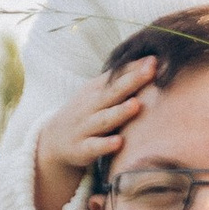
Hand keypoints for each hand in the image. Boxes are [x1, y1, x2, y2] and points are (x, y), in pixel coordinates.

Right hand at [32, 58, 156, 209]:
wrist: (53, 140)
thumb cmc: (86, 113)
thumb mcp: (98, 93)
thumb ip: (121, 80)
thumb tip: (152, 61)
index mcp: (95, 90)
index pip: (116, 76)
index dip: (134, 68)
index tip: (154, 60)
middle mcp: (90, 106)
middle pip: (112, 93)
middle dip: (131, 82)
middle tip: (150, 71)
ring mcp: (85, 128)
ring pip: (104, 119)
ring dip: (119, 112)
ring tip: (136, 105)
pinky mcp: (81, 150)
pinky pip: (94, 147)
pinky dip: (105, 145)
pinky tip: (119, 142)